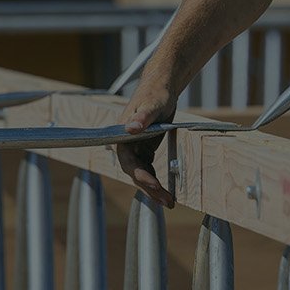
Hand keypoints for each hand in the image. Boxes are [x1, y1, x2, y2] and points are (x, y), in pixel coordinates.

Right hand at [115, 90, 176, 207]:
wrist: (161, 87)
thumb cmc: (155, 93)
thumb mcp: (152, 105)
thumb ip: (142, 117)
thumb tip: (131, 128)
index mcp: (121, 136)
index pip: (129, 162)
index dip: (141, 176)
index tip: (156, 185)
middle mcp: (125, 144)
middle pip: (135, 172)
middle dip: (150, 188)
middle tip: (167, 201)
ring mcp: (135, 148)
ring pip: (141, 174)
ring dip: (153, 189)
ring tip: (168, 202)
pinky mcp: (144, 149)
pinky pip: (147, 169)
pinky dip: (155, 180)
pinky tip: (165, 192)